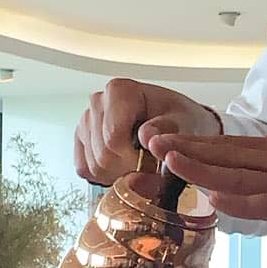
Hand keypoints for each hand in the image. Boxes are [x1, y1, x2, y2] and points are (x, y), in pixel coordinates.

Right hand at [74, 81, 220, 186]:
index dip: (134, 159)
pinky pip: (85, 169)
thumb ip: (167, 130)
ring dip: (119, 174)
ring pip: (93, 165)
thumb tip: (146, 138)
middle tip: (151, 168)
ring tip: (140, 166)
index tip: (154, 163)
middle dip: (128, 169)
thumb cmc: (180, 121)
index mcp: (120, 91)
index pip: (113, 137)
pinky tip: (125, 168)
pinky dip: (106, 176)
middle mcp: (98, 102)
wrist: (177, 124)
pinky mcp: (81, 140)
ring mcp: (86, 121)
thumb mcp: (184, 123)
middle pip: (103, 154)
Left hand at [141, 120, 266, 240]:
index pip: (235, 142)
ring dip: (200, 167)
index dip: (200, 143)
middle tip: (152, 140)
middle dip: (187, 147)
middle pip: (226, 150)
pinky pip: (260, 202)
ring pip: (236, 172)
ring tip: (169, 161)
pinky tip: (211, 198)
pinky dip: (234, 200)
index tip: (171, 140)